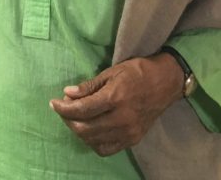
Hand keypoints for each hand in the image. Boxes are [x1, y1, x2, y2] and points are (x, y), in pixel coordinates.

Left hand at [49, 53, 181, 155]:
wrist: (166, 83)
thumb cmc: (138, 72)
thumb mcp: (112, 72)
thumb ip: (89, 86)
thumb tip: (67, 94)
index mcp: (115, 97)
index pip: (82, 109)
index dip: (63, 108)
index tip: (53, 103)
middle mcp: (121, 118)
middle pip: (84, 128)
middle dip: (68, 119)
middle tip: (63, 109)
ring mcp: (128, 132)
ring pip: (93, 140)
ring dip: (78, 130)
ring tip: (75, 117)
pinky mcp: (133, 139)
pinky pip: (106, 149)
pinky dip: (93, 142)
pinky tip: (90, 129)